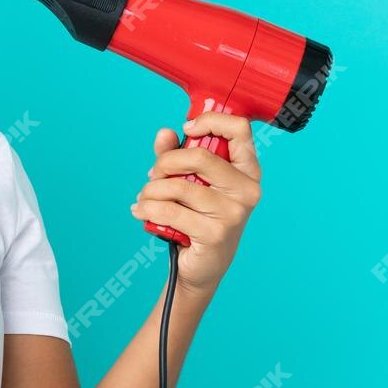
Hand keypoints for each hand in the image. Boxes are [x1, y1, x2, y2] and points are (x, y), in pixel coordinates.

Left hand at [131, 111, 262, 295]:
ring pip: (177, 186)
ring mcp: (234, 213)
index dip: (210, 121)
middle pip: (199, 156)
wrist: (201, 266)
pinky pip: (169, 210)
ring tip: (144, 199)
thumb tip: (165, 134)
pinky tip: (141, 211)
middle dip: (165, 162)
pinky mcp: (215, 233)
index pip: (239, 129)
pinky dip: (146, 208)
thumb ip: (175, 154)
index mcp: (247, 170)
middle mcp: (247, 189)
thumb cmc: (196, 216)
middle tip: (154, 174)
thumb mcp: (187, 180)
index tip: (186, 129)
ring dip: (150, 191)